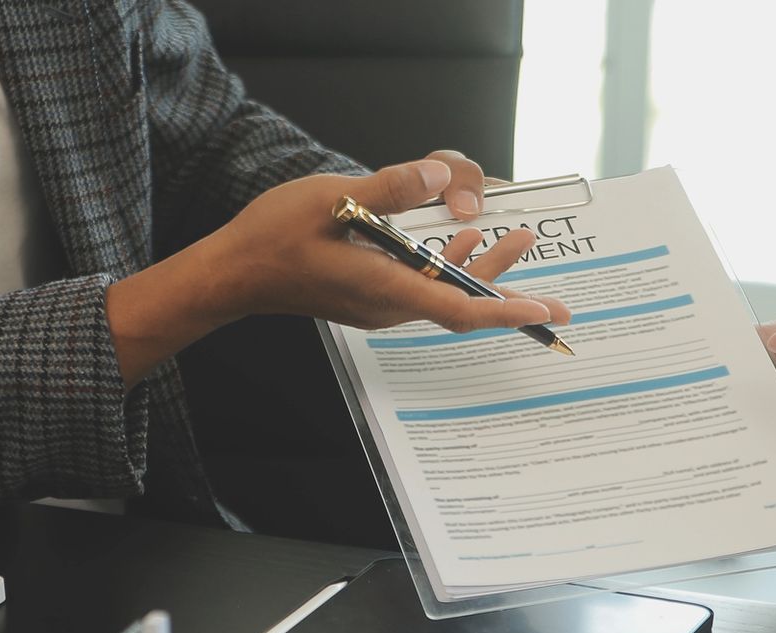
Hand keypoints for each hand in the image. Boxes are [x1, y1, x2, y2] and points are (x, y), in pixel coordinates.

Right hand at [106, 158, 566, 386]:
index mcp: (382, 287)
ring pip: (442, 293)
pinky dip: (446, 267)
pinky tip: (458, 240)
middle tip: (539, 250)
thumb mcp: (332, 198)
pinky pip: (421, 288)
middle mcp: (386, 306)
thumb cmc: (273, 238)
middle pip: (459, 301)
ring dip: (478, 268)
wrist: (234, 274)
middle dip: (504, 277)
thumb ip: (391, 188)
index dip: (503, 311)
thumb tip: (440, 177)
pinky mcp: (368, 298)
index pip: (457, 309)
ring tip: (514, 237)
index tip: (541, 312)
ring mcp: (377, 306)